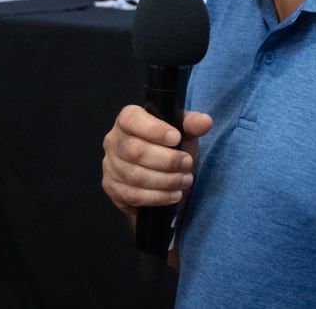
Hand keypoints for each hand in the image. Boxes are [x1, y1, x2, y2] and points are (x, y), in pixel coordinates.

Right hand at [101, 105, 212, 219]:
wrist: (161, 175)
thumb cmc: (170, 146)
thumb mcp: (184, 132)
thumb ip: (192, 124)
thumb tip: (205, 122)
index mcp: (127, 120)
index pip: (132, 119)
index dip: (154, 129)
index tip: (176, 138)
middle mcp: (113, 141)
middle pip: (135, 151)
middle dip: (167, 160)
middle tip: (187, 163)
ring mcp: (110, 165)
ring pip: (135, 176)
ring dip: (165, 180)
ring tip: (185, 180)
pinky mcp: (112, 188)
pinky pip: (132, 195)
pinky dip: (157, 197)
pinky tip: (174, 194)